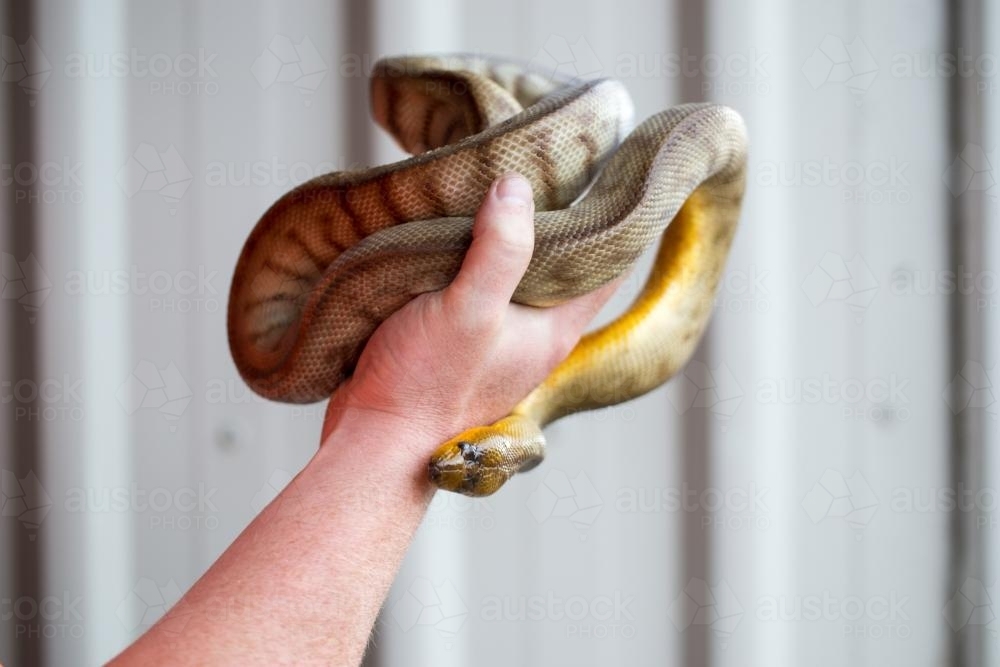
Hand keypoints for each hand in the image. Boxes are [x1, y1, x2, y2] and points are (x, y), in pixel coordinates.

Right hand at [323, 173, 619, 463]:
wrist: (374, 440)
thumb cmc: (425, 387)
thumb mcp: (468, 312)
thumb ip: (500, 252)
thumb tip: (517, 187)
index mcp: (554, 329)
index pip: (607, 264)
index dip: (615, 216)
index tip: (610, 167)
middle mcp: (534, 333)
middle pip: (563, 262)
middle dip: (558, 214)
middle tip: (548, 158)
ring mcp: (497, 337)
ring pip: (517, 271)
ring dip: (510, 232)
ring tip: (501, 176)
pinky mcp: (460, 338)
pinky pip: (478, 284)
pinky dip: (473, 253)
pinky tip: (454, 224)